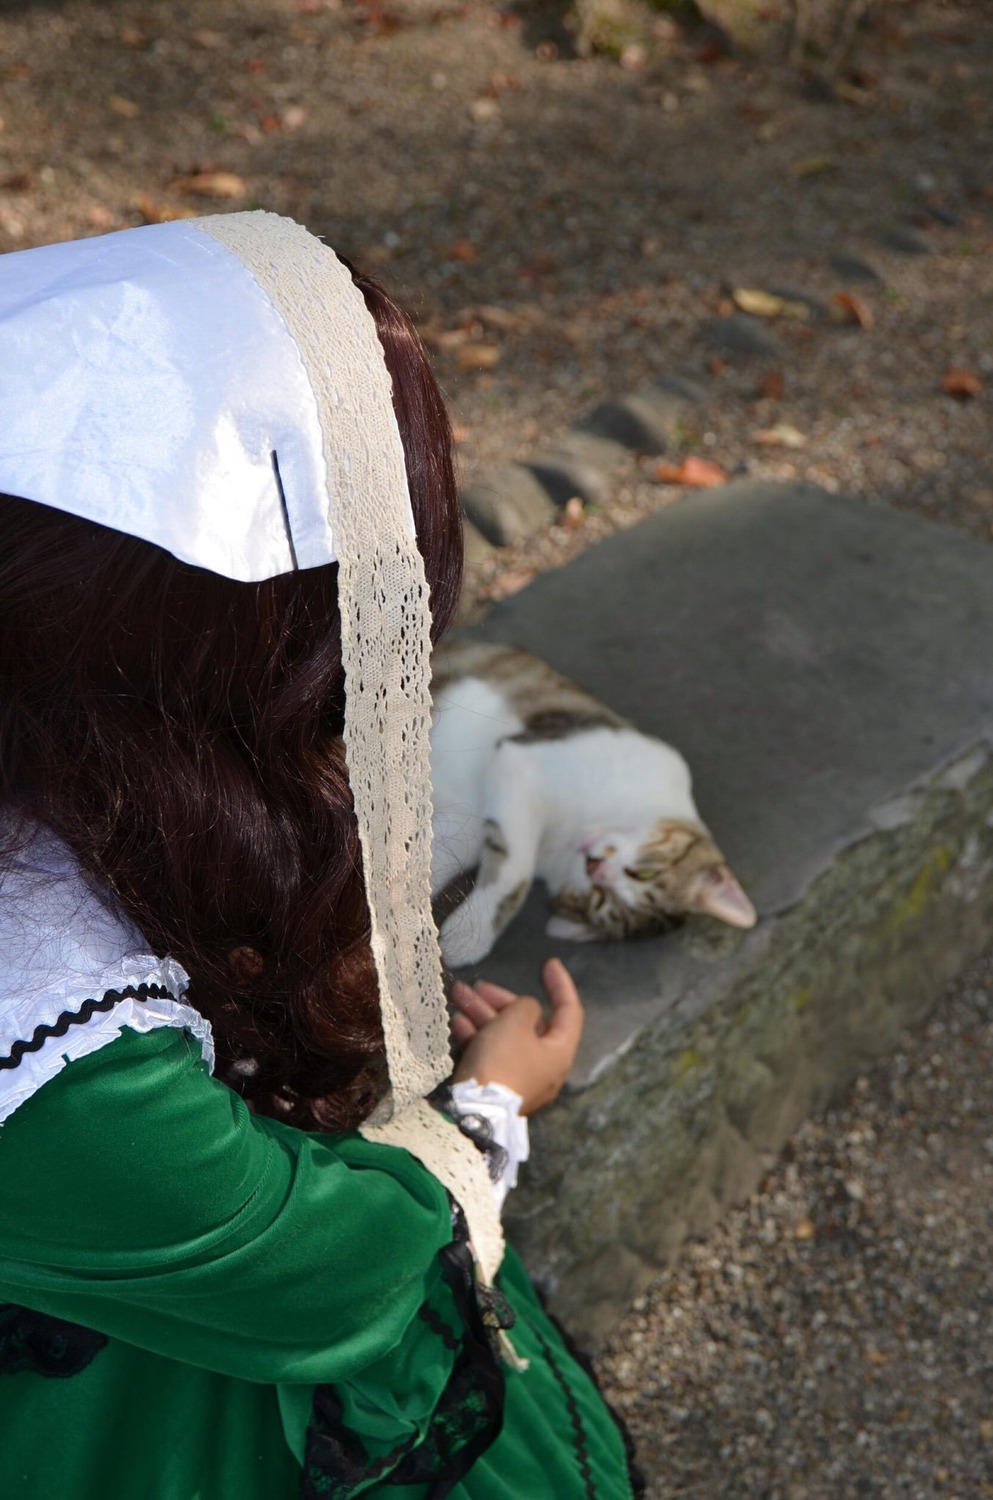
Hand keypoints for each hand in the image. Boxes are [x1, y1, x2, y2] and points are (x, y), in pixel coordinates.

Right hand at [450, 958, 583, 1115]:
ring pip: (503, 1036)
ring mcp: (519, 1078)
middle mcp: (543, 1067)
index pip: (568, 1012)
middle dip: (501, 1000)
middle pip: (527, 1023)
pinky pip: (489, 1054)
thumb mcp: (517, 1021)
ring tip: (458, 995)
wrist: (474, 1111)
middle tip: (479, 986)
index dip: (560, 985)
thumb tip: (526, 1010)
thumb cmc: (502, 1061)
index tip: (548, 964)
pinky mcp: (496, 1087)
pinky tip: (457, 1022)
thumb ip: (525, 1006)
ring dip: (482, 1014)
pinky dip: (475, 1036)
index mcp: (559, 1052)